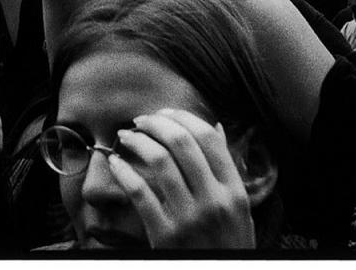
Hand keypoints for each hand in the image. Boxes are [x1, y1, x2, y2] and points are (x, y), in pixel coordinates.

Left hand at [109, 109, 255, 248]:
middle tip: (141, 120)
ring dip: (137, 141)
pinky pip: (140, 192)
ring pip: (159, 161)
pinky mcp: (165, 235)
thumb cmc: (227, 244)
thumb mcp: (240, 209)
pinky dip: (123, 172)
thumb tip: (217, 128)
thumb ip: (228, 170)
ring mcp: (189, 218)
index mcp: (235, 191)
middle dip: (156, 123)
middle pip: (182, 142)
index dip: (183, 117)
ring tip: (126, 137)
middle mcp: (214, 201)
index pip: (208, 138)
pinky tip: (115, 163)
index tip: (165, 112)